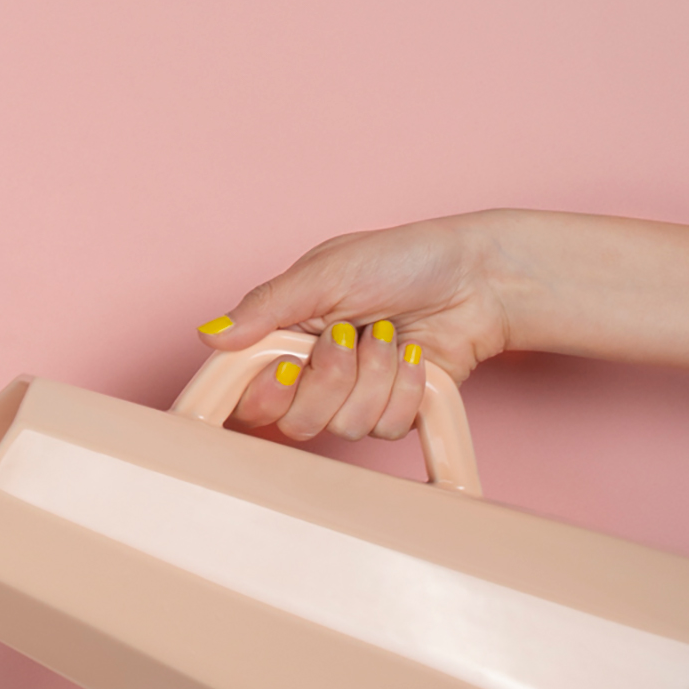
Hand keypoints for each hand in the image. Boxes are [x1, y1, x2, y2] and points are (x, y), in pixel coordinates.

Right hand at [195, 213, 511, 440]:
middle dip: (331, 378)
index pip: (249, 393)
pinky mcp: (393, 411)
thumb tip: (210, 335)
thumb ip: (265, 308)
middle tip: (351, 336)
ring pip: (343, 427)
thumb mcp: (325, 273)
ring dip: (374, 378)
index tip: (289, 364)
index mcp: (286, 336)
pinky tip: (413, 355)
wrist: (478, 278)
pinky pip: (384, 428)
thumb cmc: (403, 260)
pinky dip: (404, 389)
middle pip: (295, 422)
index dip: (266, 391)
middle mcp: (314, 373)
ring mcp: (354, 396)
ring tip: (389, 337)